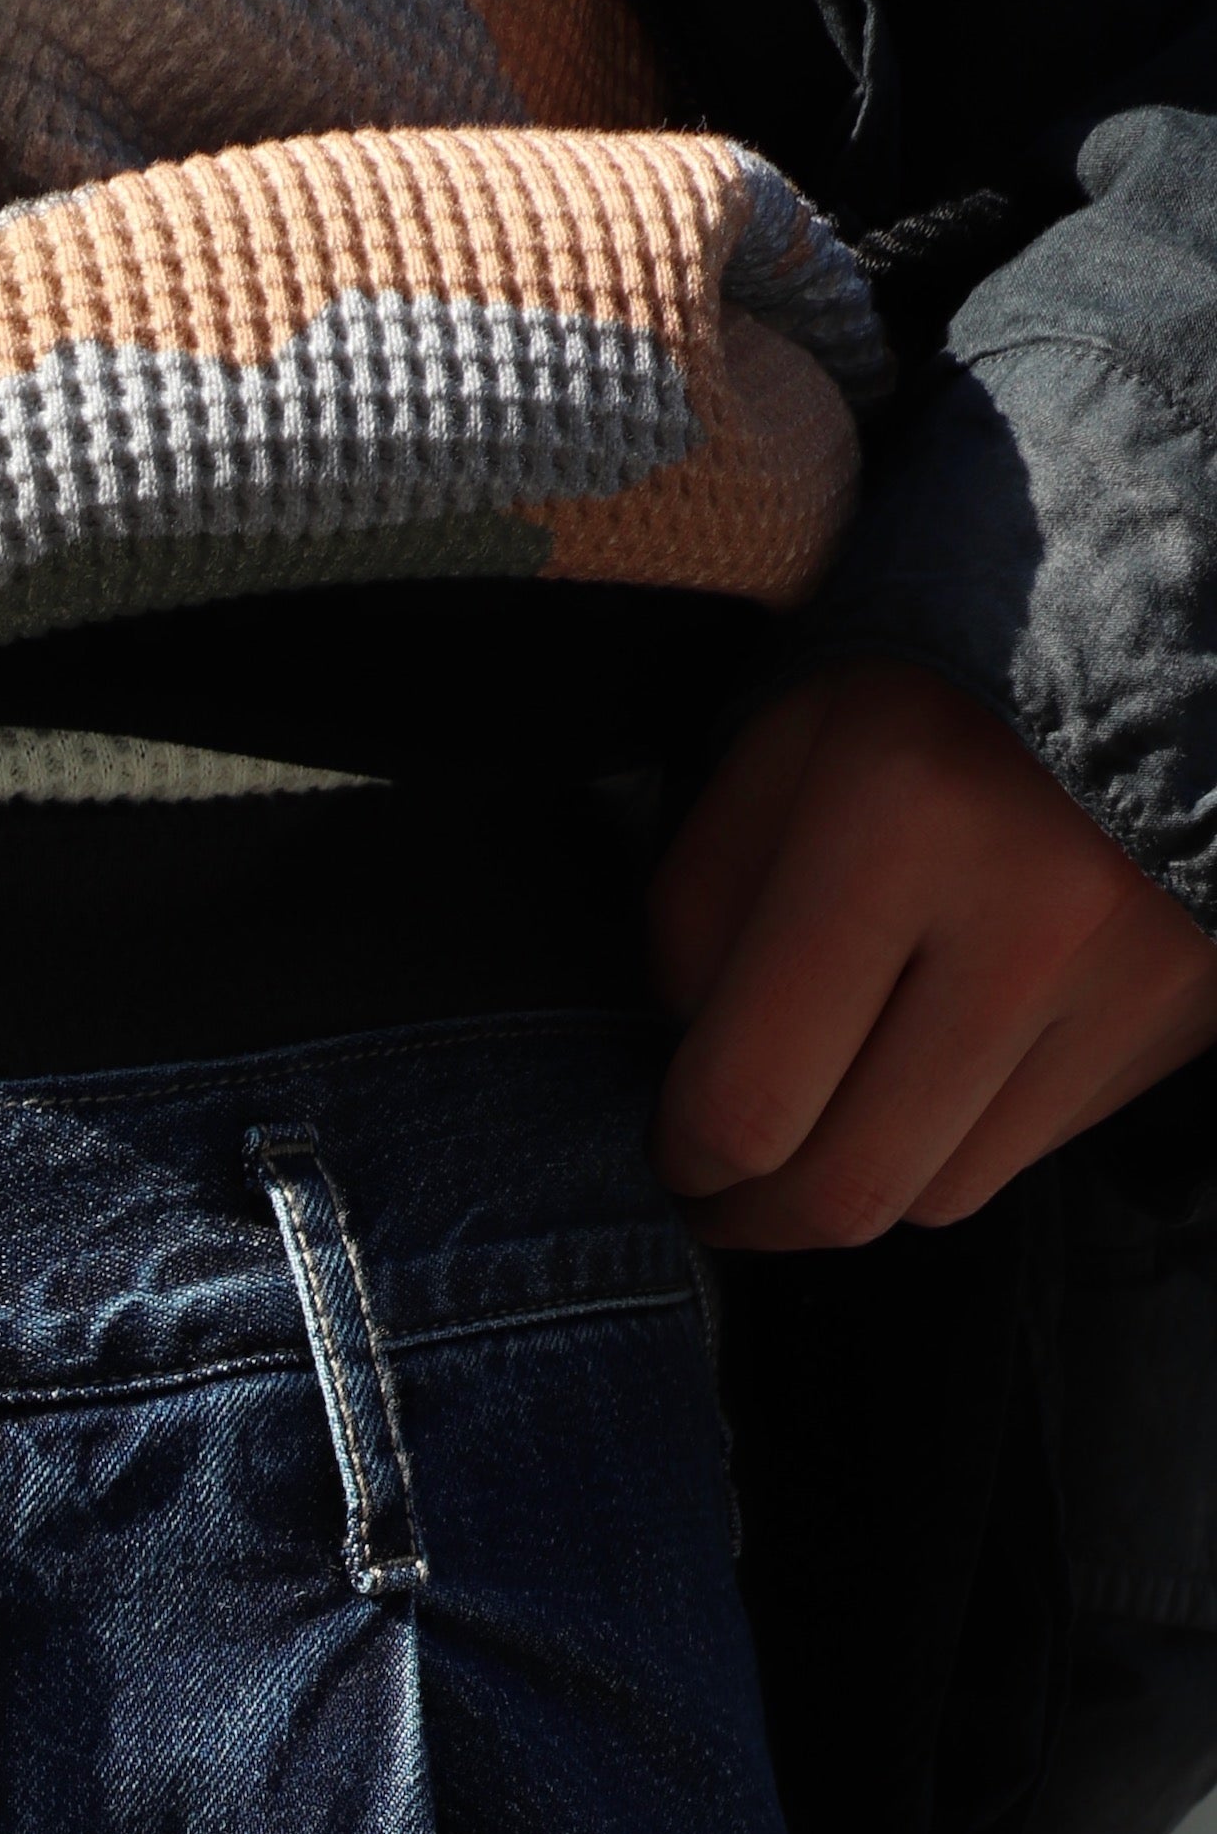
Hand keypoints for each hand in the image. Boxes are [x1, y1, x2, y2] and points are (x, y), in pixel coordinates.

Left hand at [650, 660, 1216, 1248]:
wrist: (1183, 614)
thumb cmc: (953, 667)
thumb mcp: (791, 736)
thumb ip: (705, 904)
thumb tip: (691, 1058)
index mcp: (899, 819)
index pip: (751, 1097)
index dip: (684, 1159)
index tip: (669, 1154)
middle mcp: (1029, 915)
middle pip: (849, 1188)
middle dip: (757, 1219)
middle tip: (720, 1199)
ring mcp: (1128, 973)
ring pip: (942, 1194)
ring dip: (859, 1189)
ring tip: (818, 1140)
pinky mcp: (1188, 1009)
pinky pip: (1034, 1149)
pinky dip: (960, 1142)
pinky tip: (931, 1077)